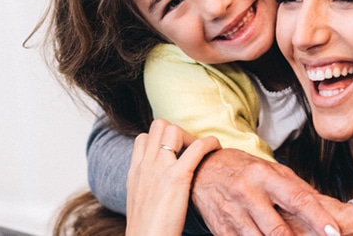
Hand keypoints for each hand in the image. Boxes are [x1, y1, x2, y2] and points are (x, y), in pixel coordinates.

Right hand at [126, 119, 220, 235]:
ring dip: (190, 135)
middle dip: (175, 132)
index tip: (174, 152)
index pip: (143, 138)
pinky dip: (209, 143)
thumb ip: (148, 189)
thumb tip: (159, 188)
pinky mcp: (177, 177)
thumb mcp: (139, 204)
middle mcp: (145, 165)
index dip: (160, 140)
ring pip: (173, 129)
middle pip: (158, 126)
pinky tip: (216, 148)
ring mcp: (159, 168)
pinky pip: (197, 147)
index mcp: (135, 172)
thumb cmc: (147, 231)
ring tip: (202, 150)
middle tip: (189, 149)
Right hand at [190, 148, 342, 235]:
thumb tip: (326, 206)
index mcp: (265, 176)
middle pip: (278, 230)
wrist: (201, 170)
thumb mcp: (270, 169)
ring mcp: (233, 214)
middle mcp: (248, 194)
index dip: (318, 218)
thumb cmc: (242, 170)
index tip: (334, 233)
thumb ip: (297, 187)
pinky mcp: (221, 229)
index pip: (298, 198)